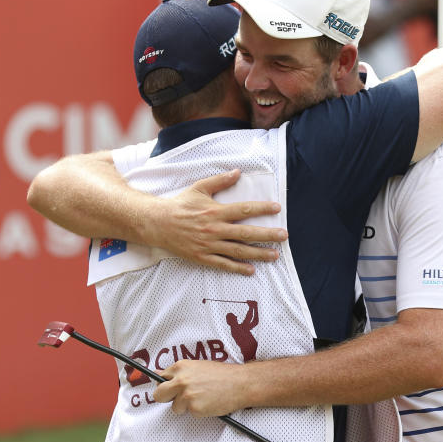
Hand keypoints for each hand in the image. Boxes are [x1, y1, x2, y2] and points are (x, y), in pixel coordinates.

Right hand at [143, 170, 287, 275]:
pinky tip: (251, 270)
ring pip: (238, 251)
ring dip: (258, 254)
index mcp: (215, 211)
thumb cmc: (180, 205)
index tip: (277, 208)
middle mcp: (214, 229)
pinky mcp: (202, 257)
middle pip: (246, 233)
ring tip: (275, 255)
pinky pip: (223, 264)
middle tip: (284, 236)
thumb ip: (220, 180)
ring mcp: (209, 245)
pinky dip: (237, 268)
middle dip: (267, 235)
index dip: (262, 208)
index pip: (243, 209)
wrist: (158, 223)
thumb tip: (238, 172)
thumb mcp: (199, 188)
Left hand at [152, 360, 250, 416]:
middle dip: (166, 398)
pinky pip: (190, 414)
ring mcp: (186, 395)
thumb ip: (180, 373)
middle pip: (158, 395)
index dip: (167, 385)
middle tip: (179, 399)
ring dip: (186, 407)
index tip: (171, 389)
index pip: (161, 379)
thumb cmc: (222, 374)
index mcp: (180, 367)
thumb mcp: (198, 367)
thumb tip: (159, 376)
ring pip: (176, 408)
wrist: (241, 383)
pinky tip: (209, 403)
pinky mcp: (194, 408)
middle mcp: (180, 380)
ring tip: (203, 398)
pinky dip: (199, 411)